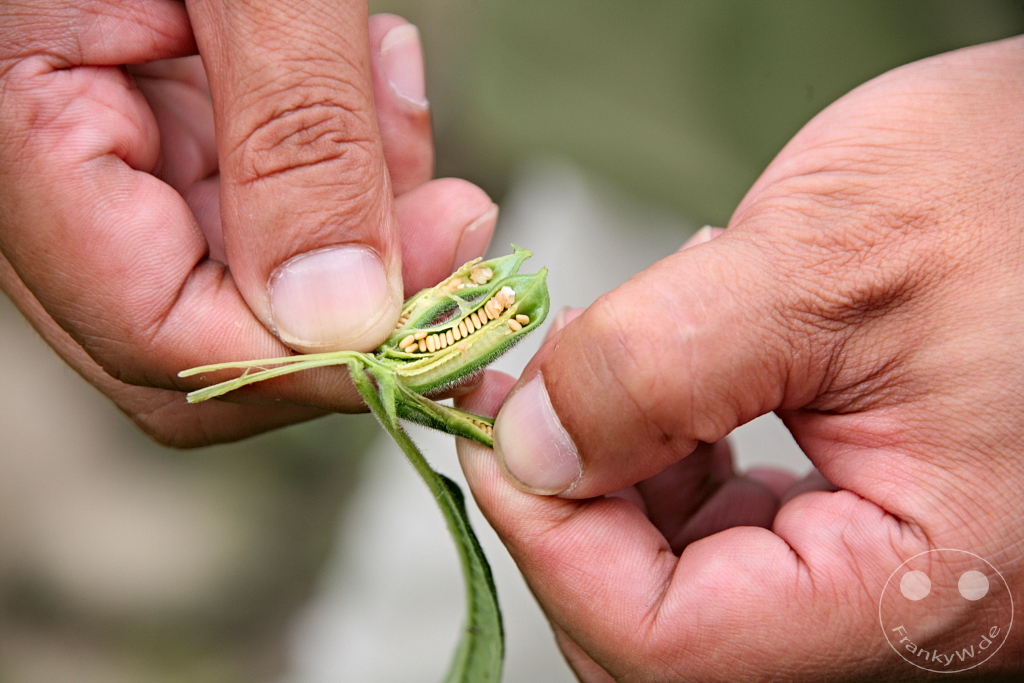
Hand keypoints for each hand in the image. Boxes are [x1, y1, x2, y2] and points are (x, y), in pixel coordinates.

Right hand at [0, 3, 496, 445]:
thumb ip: (295, 136)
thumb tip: (338, 313)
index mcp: (22, 134)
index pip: (151, 335)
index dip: (302, 361)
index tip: (433, 327)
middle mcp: (60, 173)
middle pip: (201, 343)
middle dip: (348, 304)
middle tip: (452, 229)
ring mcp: (119, 160)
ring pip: (252, 282)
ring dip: (362, 223)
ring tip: (395, 96)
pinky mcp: (175, 134)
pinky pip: (267, 208)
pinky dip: (344, 168)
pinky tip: (372, 84)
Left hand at [459, 36, 1023, 679]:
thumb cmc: (1013, 193)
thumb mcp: (825, 256)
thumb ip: (658, 365)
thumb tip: (532, 447)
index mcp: (925, 581)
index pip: (669, 642)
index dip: (552, 539)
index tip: (500, 433)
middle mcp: (911, 612)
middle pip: (666, 637)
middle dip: (578, 518)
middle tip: (540, 404)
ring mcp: (889, 582)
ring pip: (685, 597)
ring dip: (617, 491)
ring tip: (621, 373)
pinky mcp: (866, 534)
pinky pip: (728, 551)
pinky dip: (668, 477)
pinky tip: (677, 397)